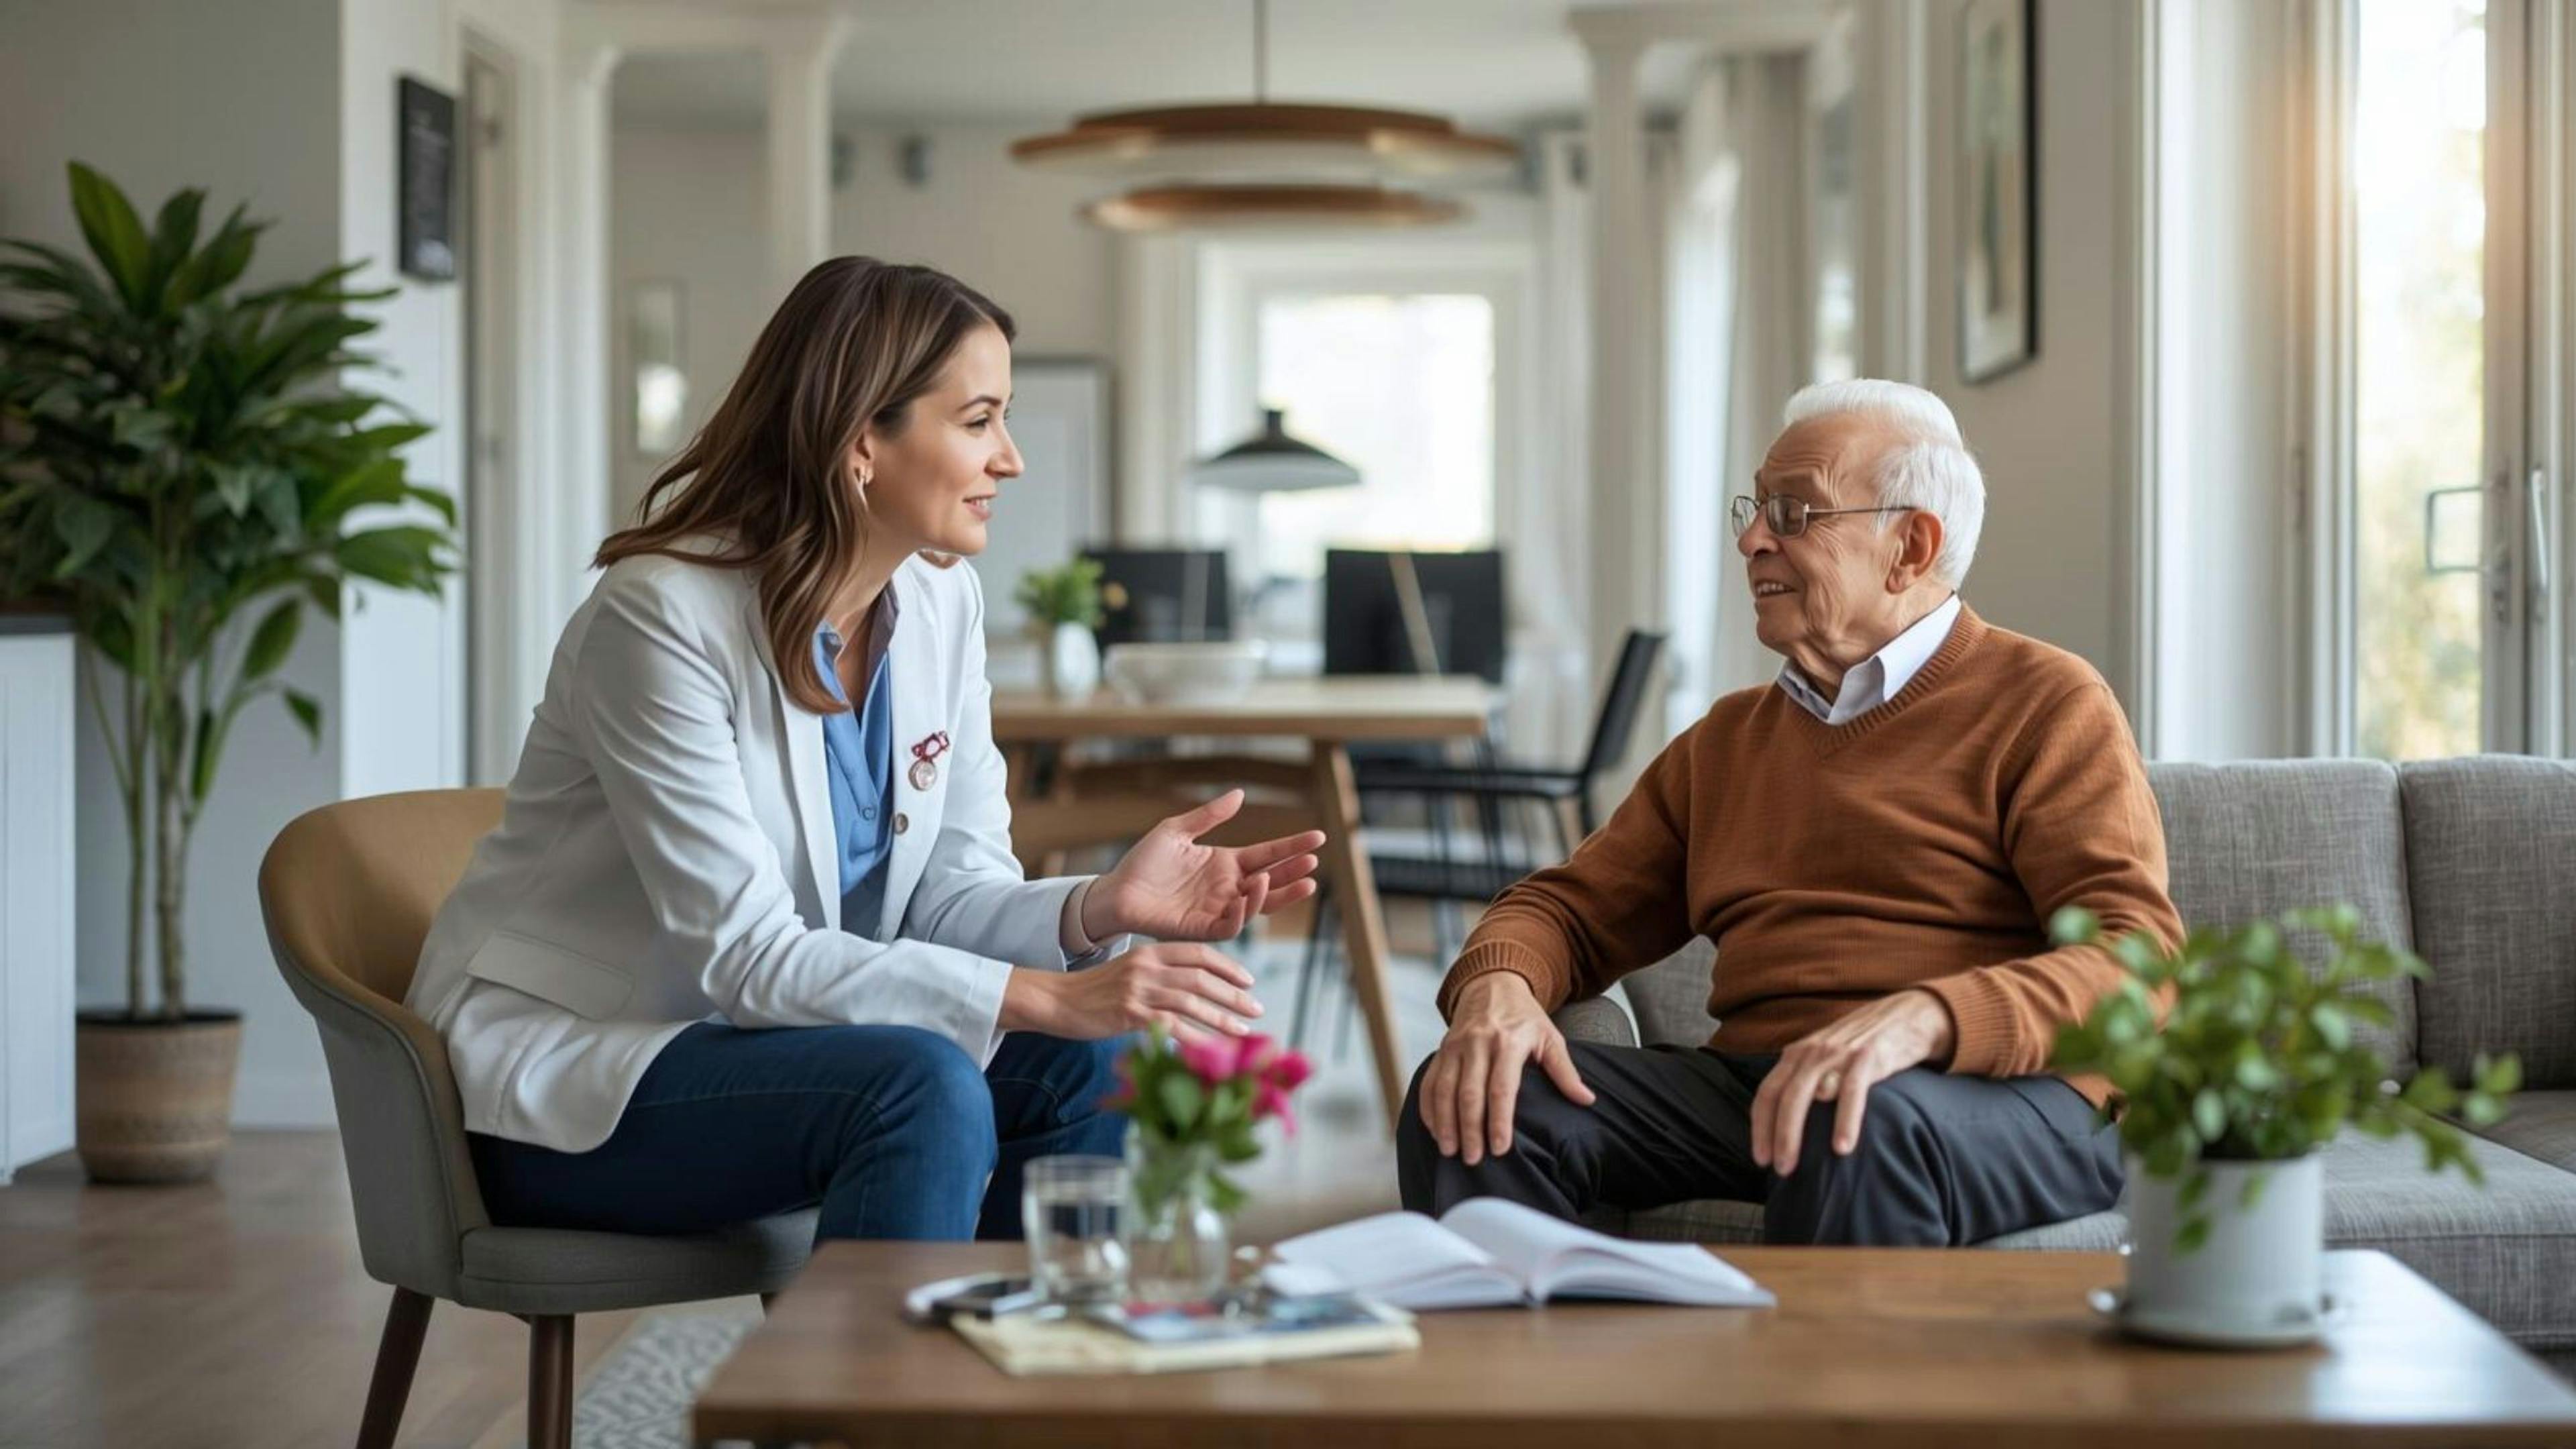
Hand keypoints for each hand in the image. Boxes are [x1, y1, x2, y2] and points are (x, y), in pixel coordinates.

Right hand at [1001, 942, 1262, 1040]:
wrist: (1057, 1000)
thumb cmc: (1096, 990)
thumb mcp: (1131, 970)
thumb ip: (1162, 973)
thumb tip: (1197, 988)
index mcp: (1150, 951)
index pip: (1200, 954)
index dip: (1229, 967)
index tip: (1249, 981)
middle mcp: (1148, 967)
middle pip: (1202, 979)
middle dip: (1235, 994)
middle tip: (1257, 1008)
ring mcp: (1139, 991)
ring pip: (1192, 1003)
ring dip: (1223, 1018)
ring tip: (1244, 1031)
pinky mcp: (1130, 1015)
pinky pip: (1172, 1027)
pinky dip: (1195, 1039)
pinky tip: (1212, 1049)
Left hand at [1089, 790, 1324, 942]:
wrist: (1116, 890)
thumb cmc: (1143, 862)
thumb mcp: (1176, 830)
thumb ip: (1209, 815)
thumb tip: (1240, 794)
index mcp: (1225, 864)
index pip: (1267, 854)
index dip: (1292, 846)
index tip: (1317, 837)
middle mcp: (1227, 888)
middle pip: (1271, 881)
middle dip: (1293, 873)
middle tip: (1313, 861)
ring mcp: (1217, 909)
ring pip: (1257, 906)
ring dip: (1275, 894)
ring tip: (1287, 878)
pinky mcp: (1202, 928)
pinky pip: (1231, 925)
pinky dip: (1243, 913)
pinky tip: (1248, 894)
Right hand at [1416, 973, 1593, 1165]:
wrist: (1492, 984)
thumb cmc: (1525, 1017)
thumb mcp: (1550, 1037)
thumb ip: (1565, 1071)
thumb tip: (1586, 1100)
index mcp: (1509, 1041)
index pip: (1501, 1088)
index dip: (1499, 1120)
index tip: (1499, 1148)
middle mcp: (1478, 1043)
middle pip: (1469, 1093)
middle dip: (1469, 1129)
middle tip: (1473, 1159)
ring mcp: (1455, 1046)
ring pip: (1444, 1090)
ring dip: (1445, 1123)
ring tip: (1449, 1151)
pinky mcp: (1441, 1050)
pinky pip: (1429, 1082)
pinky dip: (1428, 1108)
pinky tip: (1435, 1130)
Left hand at [1748, 989, 1955, 1177]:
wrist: (1906, 1015)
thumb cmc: (1862, 1047)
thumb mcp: (1827, 1059)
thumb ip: (1808, 1084)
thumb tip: (1790, 1128)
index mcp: (1797, 1055)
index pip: (1767, 1093)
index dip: (1759, 1127)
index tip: (1760, 1159)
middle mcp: (1811, 1052)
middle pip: (1781, 1097)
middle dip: (1775, 1136)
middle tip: (1778, 1170)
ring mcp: (1837, 1053)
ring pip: (1805, 1094)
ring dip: (1795, 1133)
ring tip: (1795, 1167)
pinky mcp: (1867, 1056)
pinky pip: (1851, 1091)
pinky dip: (1843, 1121)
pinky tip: (1841, 1148)